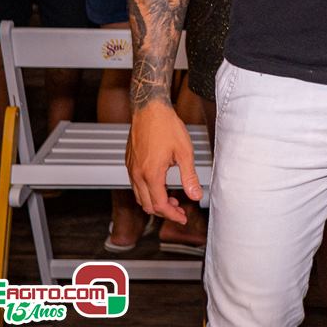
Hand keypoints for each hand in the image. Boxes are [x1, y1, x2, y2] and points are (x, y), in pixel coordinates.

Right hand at [127, 102, 202, 223]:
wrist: (149, 109)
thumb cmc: (167, 127)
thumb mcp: (184, 152)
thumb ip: (189, 177)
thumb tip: (196, 196)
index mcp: (151, 174)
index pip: (159, 205)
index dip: (171, 215)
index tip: (182, 217)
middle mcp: (137, 174)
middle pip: (147, 205)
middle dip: (164, 212)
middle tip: (180, 211)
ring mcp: (131, 169)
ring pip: (139, 197)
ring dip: (155, 203)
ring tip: (172, 200)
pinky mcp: (130, 163)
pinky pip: (136, 185)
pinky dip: (148, 192)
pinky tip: (161, 186)